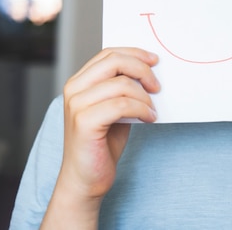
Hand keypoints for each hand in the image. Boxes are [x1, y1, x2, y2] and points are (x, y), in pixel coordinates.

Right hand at [42, 47, 159, 227]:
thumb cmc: (103, 142)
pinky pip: (123, 104)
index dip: (134, 54)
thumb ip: (123, 86)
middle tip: (157, 86)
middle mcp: (74, 89)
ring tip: (152, 110)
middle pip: (114, 62)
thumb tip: (150, 68)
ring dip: (144, 96)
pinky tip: (149, 118)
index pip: (109, 54)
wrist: (86, 178)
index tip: (154, 61)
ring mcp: (77, 105)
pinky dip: (141, 109)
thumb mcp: (115, 106)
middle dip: (142, 70)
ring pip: (122, 84)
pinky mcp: (84, 121)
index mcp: (79, 81)